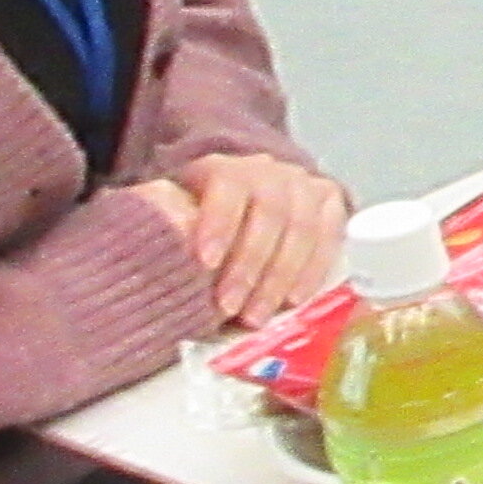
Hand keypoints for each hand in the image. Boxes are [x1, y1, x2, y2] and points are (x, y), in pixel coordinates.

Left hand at [170, 152, 352, 328]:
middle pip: (269, 213)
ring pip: (302, 227)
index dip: (219, 224)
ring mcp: (304, 184)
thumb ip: (169, 230)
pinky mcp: (330, 202)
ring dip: (280, 276)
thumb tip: (152, 267)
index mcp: (225, 168)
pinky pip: (329, 237)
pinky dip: (313, 270)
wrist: (244, 195)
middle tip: (230, 308)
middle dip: (249, 265)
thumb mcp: (176, 213)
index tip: (206, 263)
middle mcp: (270, 170)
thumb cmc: (200, 217)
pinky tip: (295, 299)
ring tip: (258, 315)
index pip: (227, 188)